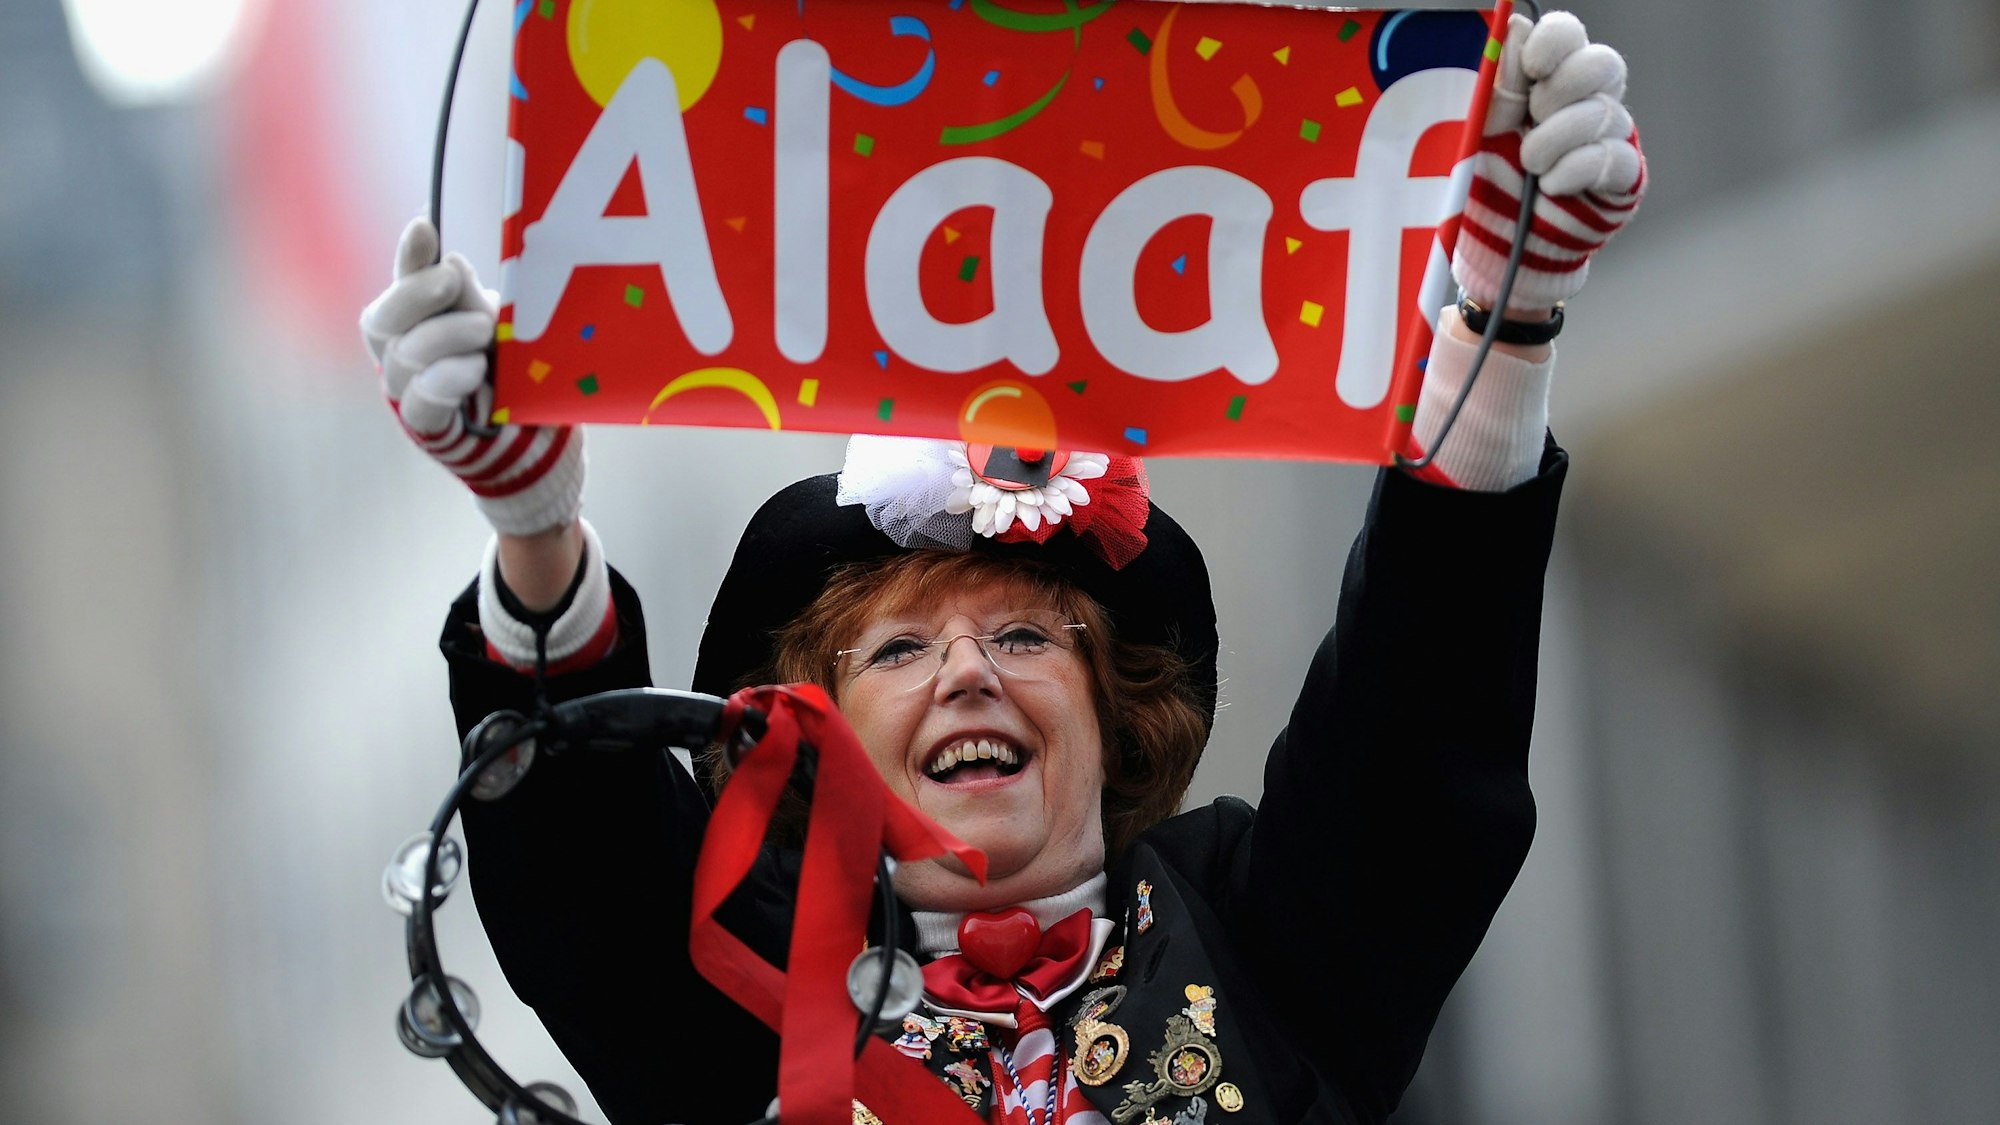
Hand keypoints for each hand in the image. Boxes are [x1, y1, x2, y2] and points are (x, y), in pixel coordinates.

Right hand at [361, 218, 583, 535]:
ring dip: (444, 336)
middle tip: (452, 280)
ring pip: (403, 355)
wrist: (540, 443)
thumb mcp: (501, 329)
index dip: (408, 257)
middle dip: (416, 294)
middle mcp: (401, 355)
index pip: (400, 286)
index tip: (424, 227)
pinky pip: (421, 398)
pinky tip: (473, 368)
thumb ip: (471, 301)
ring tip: (484, 331)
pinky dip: (446, 377)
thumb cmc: (516, 377)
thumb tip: (449, 263)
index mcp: (416, 324)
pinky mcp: (425, 425)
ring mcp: (408, 392)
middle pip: (381, 319)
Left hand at [1453, 10, 1647, 315]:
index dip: (1554, 43)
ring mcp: (1608, 138)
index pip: (1568, 36)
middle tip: (1532, 116)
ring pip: (1604, 112)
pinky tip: (1552, 184)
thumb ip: (1496, 81)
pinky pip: (1614, 158)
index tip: (1531, 67)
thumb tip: (1514, 27)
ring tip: (1529, 164)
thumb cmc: (1484, 185)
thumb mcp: (1477, 132)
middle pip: (1602, 64)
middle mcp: (1585, 102)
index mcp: (1547, 80)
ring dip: (1558, 137)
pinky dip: (1577, 169)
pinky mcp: (1622, 178)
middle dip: (1562, 89)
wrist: (1497, 250)